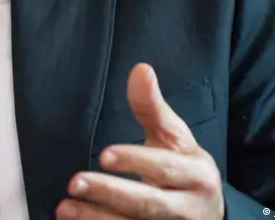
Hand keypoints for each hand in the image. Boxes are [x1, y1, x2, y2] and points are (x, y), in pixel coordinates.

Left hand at [58, 64, 223, 219]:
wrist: (209, 215)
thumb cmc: (185, 169)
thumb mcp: (174, 138)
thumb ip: (153, 108)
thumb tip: (140, 70)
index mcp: (196, 175)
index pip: (165, 167)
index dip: (136, 161)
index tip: (104, 155)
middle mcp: (187, 207)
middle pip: (148, 203)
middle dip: (111, 193)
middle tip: (75, 182)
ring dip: (97, 218)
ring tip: (65, 207)